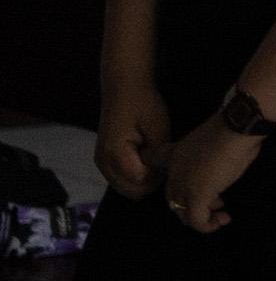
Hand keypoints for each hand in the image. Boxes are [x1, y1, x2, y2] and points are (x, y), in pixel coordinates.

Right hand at [94, 77, 174, 200]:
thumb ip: (158, 154)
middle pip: (131, 191)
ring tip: (156, 161)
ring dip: (143, 181)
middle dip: (151, 182)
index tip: (169, 162)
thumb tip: (163, 174)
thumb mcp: (158, 127)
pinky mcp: (104, 161)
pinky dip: (135, 177)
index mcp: (115, 153)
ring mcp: (101, 163)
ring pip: (126, 189)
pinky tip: (146, 161)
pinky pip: (121, 180)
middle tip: (164, 164)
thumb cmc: (143, 104)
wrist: (124, 88)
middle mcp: (103, 162)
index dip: (159, 176)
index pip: (141, 182)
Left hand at [163, 120, 261, 233]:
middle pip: (172, 199)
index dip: (159, 172)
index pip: (152, 161)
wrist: (233, 130)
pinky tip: (224, 219)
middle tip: (216, 203)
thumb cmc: (230, 131)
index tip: (179, 181)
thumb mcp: (214, 138)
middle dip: (192, 206)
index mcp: (175, 154)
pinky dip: (209, 225)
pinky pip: (198, 221)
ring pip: (183, 213)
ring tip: (221, 214)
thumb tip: (226, 156)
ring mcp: (182, 187)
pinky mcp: (195, 198)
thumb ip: (209, 152)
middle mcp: (173, 172)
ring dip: (202, 217)